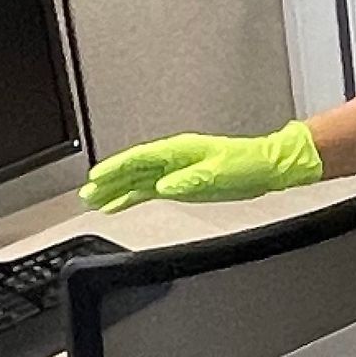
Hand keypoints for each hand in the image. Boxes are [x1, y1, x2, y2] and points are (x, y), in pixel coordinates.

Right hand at [81, 121, 324, 208]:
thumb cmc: (248, 163)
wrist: (268, 167)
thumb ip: (190, 180)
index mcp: (180, 150)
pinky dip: (132, 198)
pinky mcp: (182, 183)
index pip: (139, 159)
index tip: (97, 178)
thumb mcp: (219, 173)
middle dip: (108, 181)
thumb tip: (164, 186)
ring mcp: (176, 170)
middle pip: (132, 169)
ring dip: (116, 191)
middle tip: (87, 193)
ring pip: (138, 180)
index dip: (116, 169)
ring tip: (95, 201)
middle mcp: (173, 158)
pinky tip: (120, 205)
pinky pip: (149, 190)